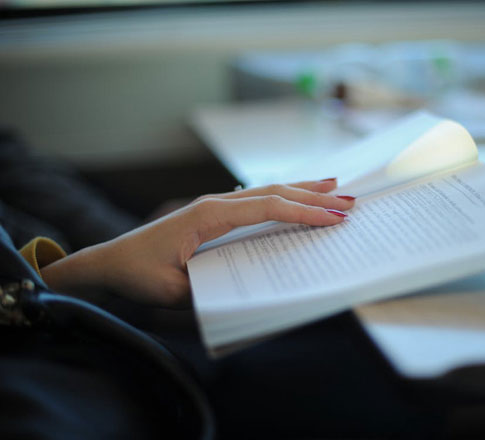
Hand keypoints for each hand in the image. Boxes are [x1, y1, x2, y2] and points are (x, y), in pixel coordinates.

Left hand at [40, 179, 354, 307]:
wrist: (110, 262)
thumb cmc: (138, 274)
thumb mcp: (174, 292)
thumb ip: (210, 289)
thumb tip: (250, 291)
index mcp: (208, 216)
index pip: (266, 208)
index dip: (303, 213)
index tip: (333, 218)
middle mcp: (214, 203)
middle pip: (273, 193)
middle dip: (313, 197)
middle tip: (348, 201)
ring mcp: (214, 204)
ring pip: (266, 190)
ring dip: (301, 188)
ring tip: (333, 184)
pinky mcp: (214, 212)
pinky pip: (255, 198)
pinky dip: (282, 195)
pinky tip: (294, 195)